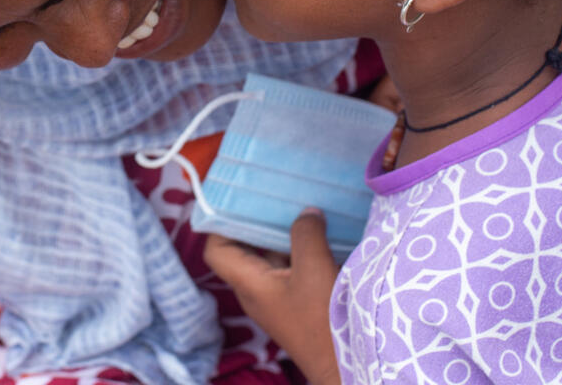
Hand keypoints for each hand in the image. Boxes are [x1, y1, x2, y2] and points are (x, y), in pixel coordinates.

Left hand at [204, 210, 341, 384]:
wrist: (344, 366)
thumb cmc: (323, 322)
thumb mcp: (314, 270)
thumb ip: (306, 235)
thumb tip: (306, 213)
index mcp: (250, 284)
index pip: (216, 250)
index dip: (220, 224)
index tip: (237, 200)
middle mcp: (258, 290)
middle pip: (244, 249)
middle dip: (256, 221)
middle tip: (272, 196)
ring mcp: (279, 297)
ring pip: (271, 257)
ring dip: (281, 234)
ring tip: (297, 206)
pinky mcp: (299, 301)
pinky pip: (292, 267)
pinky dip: (299, 248)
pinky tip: (319, 232)